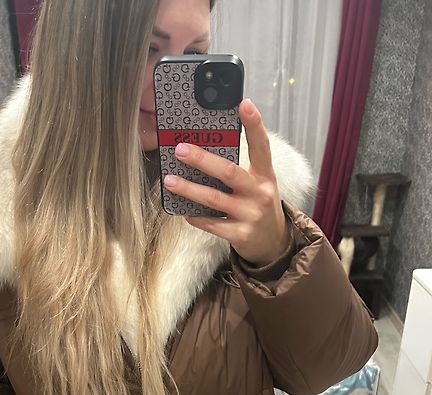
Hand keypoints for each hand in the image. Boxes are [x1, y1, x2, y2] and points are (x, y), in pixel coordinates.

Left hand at [163, 99, 289, 265]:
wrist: (273, 243)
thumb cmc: (258, 206)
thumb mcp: (257, 184)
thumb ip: (239, 169)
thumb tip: (204, 149)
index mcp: (265, 176)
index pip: (261, 146)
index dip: (254, 125)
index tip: (244, 103)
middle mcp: (260, 194)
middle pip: (229, 172)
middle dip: (203, 160)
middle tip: (180, 149)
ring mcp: (250, 215)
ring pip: (215, 200)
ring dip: (189, 189)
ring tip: (169, 181)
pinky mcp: (240, 235)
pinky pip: (212, 224)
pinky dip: (196, 217)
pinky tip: (182, 211)